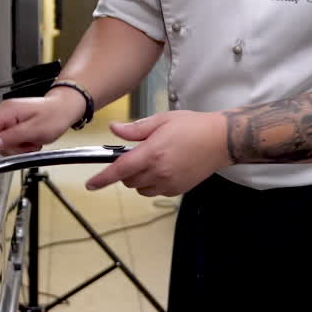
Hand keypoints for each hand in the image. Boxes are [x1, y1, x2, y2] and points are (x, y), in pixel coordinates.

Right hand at [0, 88, 85, 155]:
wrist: (65, 109)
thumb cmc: (54, 116)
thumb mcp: (33, 131)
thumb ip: (11, 137)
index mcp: (7, 110)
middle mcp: (6, 112)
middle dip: (7, 146)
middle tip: (23, 146)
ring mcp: (10, 117)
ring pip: (1, 140)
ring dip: (16, 147)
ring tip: (30, 142)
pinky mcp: (15, 123)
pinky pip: (10, 138)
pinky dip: (20, 144)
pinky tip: (31, 140)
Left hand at [85, 111, 231, 196]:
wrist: (220, 140)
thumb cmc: (192, 126)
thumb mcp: (161, 120)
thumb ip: (135, 129)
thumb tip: (114, 130)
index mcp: (152, 153)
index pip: (120, 170)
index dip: (102, 179)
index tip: (91, 184)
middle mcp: (160, 172)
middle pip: (128, 180)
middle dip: (125, 170)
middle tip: (137, 154)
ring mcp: (170, 183)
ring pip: (140, 189)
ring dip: (138, 178)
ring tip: (152, 160)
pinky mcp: (178, 190)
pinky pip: (155, 191)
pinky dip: (152, 183)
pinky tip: (163, 168)